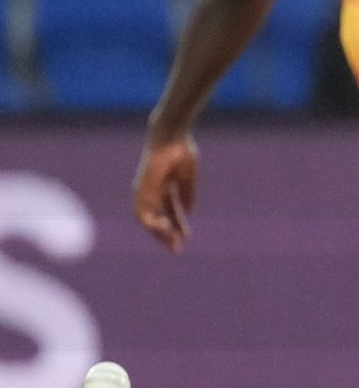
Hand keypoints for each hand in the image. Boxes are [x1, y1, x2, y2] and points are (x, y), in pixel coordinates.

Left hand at [133, 133, 197, 252]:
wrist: (171, 138)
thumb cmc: (181, 152)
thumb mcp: (187, 179)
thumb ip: (187, 195)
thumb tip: (189, 212)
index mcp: (165, 187)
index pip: (170, 211)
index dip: (178, 224)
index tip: (187, 237)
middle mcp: (152, 192)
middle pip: (158, 218)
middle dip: (167, 235)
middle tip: (176, 249)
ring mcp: (145, 192)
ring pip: (148, 220)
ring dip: (159, 233)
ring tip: (172, 243)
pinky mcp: (141, 191)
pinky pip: (143, 214)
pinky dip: (153, 224)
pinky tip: (165, 229)